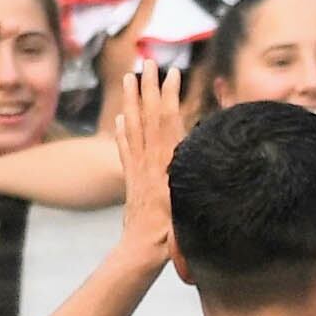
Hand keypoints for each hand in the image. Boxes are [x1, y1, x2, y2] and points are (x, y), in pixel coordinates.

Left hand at [113, 61, 182, 260]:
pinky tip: (120, 119)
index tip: (173, 74)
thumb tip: (195, 153)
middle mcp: (149, 161)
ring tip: (129, 78)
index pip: (167, 121)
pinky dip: (121, 131)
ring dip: (131, 101)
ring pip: (132, 126)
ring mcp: (137, 168)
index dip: (169, 96)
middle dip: (149, 88)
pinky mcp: (130, 179)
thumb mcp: (187, 205)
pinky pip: (123, 148)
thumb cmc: (170, 235)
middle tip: (147, 63)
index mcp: (166, 163)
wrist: (141, 252)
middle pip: (148, 116)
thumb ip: (189, 180)